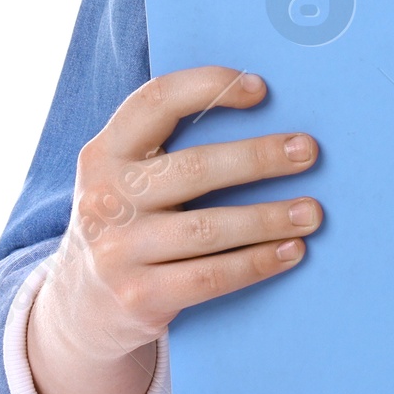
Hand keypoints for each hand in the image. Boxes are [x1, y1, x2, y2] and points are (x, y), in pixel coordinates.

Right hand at [28, 66, 321, 393]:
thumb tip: (263, 112)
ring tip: (312, 211)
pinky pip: (211, 276)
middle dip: (259, 157)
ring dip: (269, 218)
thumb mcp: (127, 176)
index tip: (260, 89)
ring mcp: (119, 251)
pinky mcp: (139, 297)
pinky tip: (291, 251)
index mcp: (105, 152)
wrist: (81, 307)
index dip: (209, 86)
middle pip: (195, 168)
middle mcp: (105, 198)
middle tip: (308, 151)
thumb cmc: (130, 220)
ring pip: (209, 228)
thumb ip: (169, 145)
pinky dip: (257, 262)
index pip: (156, 101)